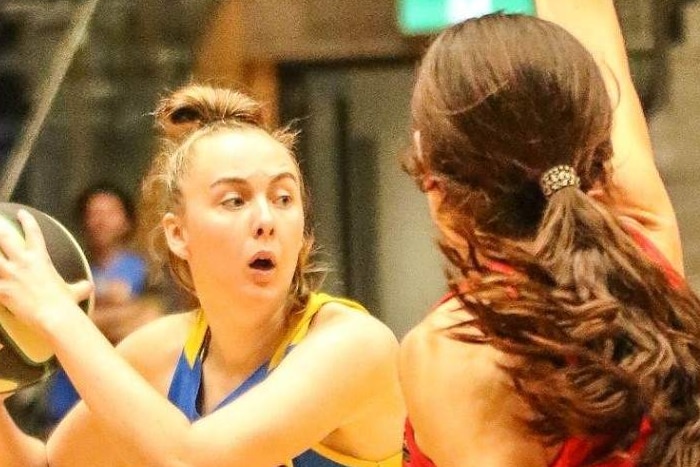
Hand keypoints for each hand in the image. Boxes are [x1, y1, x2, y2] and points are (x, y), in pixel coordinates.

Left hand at [0, 210, 91, 331]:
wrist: (54, 316)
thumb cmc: (65, 304)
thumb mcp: (75, 293)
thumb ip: (80, 287)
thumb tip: (89, 286)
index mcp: (40, 259)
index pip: (33, 233)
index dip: (27, 221)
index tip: (21, 213)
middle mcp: (22, 262)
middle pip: (4, 238)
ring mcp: (9, 275)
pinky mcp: (1, 289)